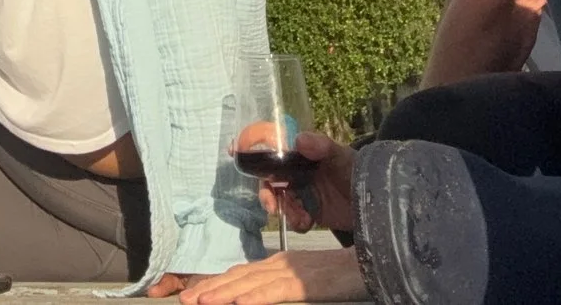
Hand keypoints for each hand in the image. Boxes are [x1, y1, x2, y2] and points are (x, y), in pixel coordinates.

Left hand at [175, 251, 367, 304]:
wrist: (376, 260)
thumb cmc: (346, 272)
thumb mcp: (310, 279)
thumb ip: (286, 283)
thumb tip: (261, 292)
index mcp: (282, 263)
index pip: (242, 274)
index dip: (218, 283)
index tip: (197, 293)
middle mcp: (282, 264)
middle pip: (239, 277)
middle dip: (210, 289)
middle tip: (184, 300)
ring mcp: (293, 272)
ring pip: (250, 284)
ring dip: (222, 294)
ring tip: (199, 302)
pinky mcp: (305, 284)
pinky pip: (275, 292)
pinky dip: (254, 298)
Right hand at [239, 130, 351, 235]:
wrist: (376, 203)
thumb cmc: (357, 170)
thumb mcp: (340, 155)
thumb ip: (321, 146)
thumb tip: (298, 140)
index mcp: (302, 154)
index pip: (273, 149)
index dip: (253, 150)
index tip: (234, 150)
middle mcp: (298, 172)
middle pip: (269, 179)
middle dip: (266, 192)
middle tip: (271, 203)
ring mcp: (302, 193)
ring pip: (279, 200)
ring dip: (282, 209)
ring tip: (297, 215)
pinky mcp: (309, 212)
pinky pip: (293, 218)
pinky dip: (297, 221)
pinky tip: (308, 222)